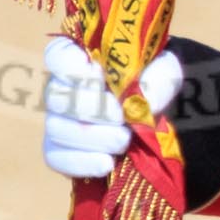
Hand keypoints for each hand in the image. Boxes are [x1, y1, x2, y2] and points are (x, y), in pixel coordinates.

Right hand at [41, 35, 183, 178]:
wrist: (154, 111)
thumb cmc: (151, 80)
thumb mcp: (163, 72)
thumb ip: (156, 80)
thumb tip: (143, 104)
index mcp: (78, 57)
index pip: (57, 55)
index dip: (72, 66)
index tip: (99, 75)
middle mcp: (60, 86)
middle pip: (56, 97)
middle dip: (91, 109)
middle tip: (121, 117)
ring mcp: (57, 119)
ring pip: (56, 129)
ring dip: (91, 137)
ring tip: (123, 140)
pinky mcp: (60, 150)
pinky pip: (56, 158)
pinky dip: (82, 162)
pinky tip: (107, 163)